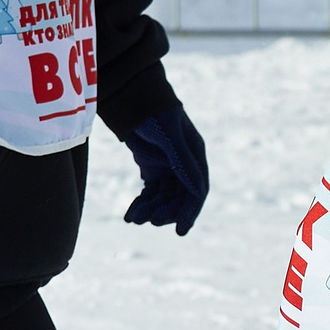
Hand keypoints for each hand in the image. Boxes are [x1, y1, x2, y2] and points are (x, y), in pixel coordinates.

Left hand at [121, 104, 209, 235]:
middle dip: (165, 212)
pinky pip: (150, 193)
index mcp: (195, 155)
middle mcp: (184, 164)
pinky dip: (142, 204)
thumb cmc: (153, 114)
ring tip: (134, 218)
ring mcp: (168, 167)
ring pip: (163, 198)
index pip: (196, 191)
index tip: (180, 231)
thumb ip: (183, 162)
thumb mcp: (169, 137)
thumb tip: (198, 191)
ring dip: (150, 210)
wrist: (131, 98)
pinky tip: (131, 215)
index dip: (190, 212)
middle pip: (179, 198)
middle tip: (149, 220)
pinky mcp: (152, 168)